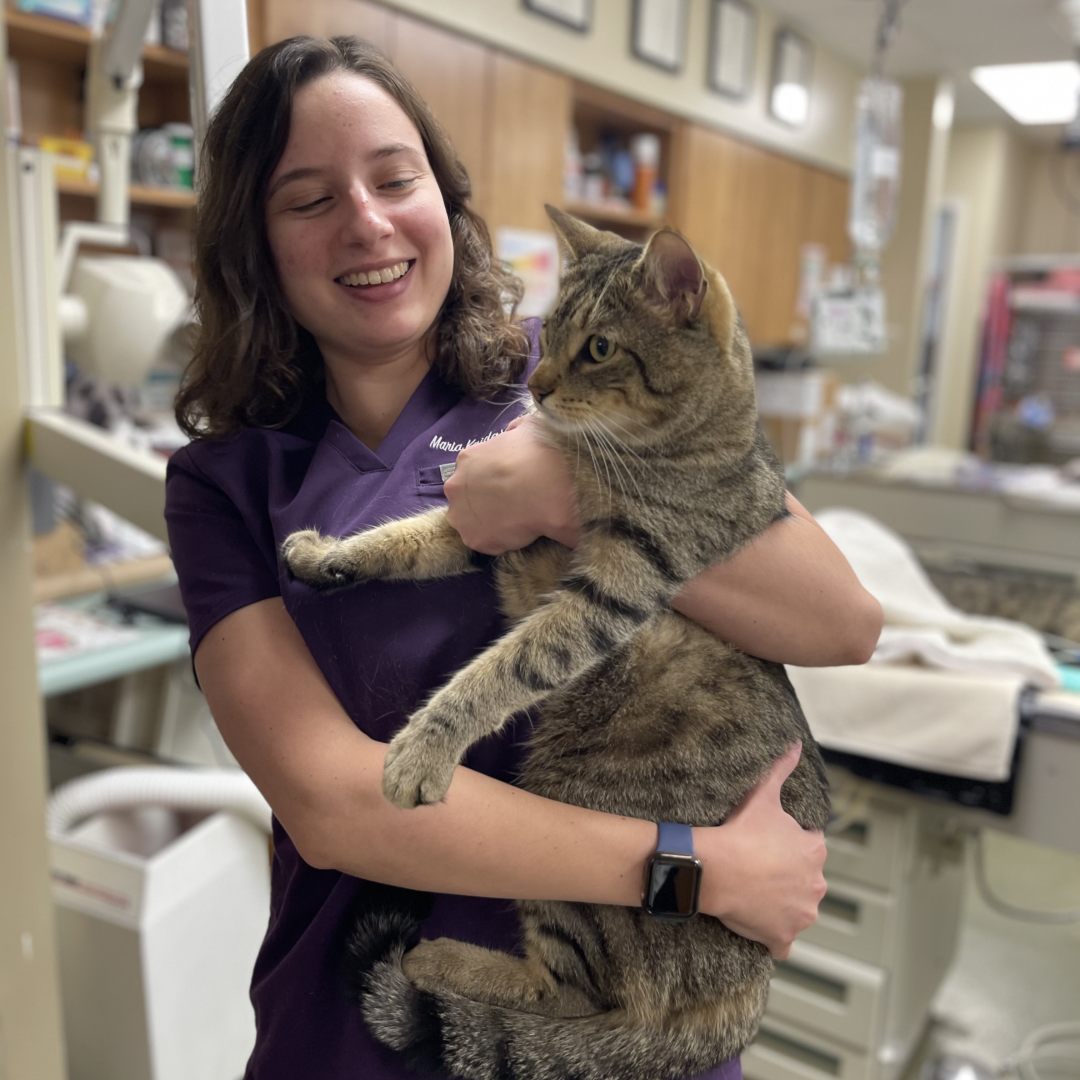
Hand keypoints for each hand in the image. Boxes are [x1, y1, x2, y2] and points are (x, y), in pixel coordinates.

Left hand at [443, 417, 579, 553]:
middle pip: (469, 500)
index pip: (474, 477)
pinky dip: (506, 542)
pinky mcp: (475, 539)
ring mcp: (461, 514)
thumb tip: (514, 432)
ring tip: (522, 522)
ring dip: (494, 525)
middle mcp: (455, 486)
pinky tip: (525, 534)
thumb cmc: (541, 453)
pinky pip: (489, 544)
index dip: (494, 484)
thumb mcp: (528, 427)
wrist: (551, 484)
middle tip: (517, 505)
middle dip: (489, 504)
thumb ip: (515, 431)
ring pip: (476, 523)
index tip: (512, 487)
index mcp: (467, 459)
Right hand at [696, 744, 826, 958]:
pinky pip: (783, 942)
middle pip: (806, 880)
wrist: (714, 869)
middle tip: (759, 867)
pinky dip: (775, 936)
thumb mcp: (763, 794)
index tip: (768, 844)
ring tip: (755, 893)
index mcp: (815, 852)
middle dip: (789, 876)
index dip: (788, 845)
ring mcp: (801, 915)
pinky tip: (760, 925)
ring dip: (784, 905)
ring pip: (798, 910)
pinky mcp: (784, 937)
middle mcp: (817, 885)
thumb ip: (782, 768)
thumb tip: (796, 744)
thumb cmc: (740, 831)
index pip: (810, 848)